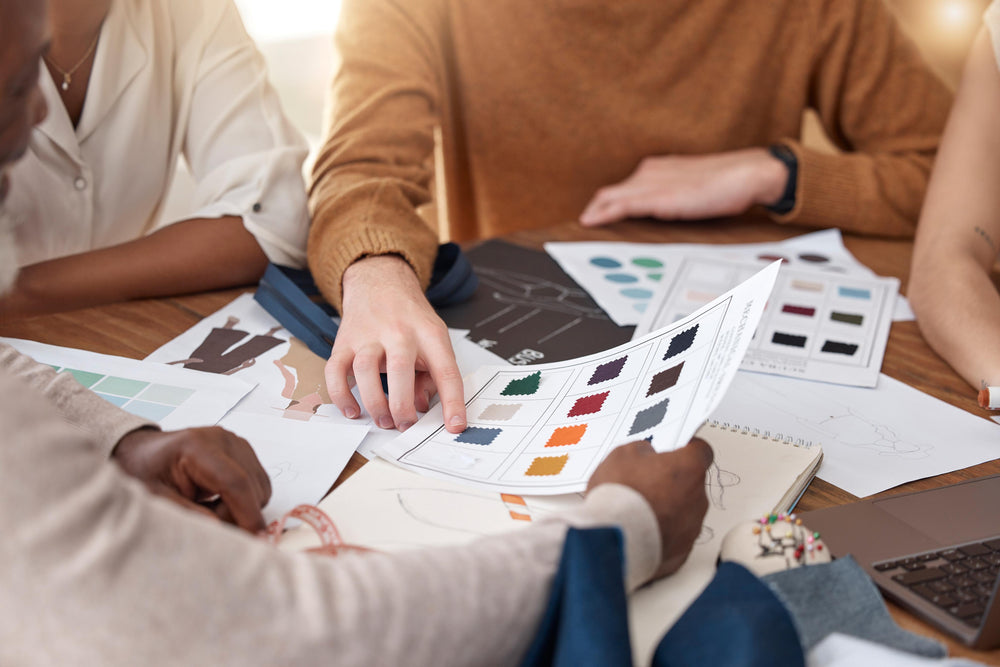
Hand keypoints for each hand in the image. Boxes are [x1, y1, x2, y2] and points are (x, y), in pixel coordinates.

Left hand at [112, 427, 271, 532]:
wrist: (143, 452)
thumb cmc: (144, 472)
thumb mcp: (155, 499)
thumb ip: (188, 515)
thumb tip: (222, 533)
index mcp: (197, 446)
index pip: (234, 481)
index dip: (247, 513)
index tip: (254, 539)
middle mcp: (223, 439)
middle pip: (251, 486)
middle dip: (238, 514)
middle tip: (207, 520)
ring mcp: (237, 443)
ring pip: (260, 487)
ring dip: (242, 507)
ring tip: (210, 507)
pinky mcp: (244, 451)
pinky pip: (258, 484)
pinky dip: (245, 499)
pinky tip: (220, 499)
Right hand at [329, 255, 466, 432]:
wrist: (380, 282)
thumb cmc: (410, 318)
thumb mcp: (433, 339)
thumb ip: (432, 374)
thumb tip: (419, 407)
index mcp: (429, 334)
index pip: (446, 370)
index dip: (453, 401)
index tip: (455, 426)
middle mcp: (399, 333)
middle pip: (400, 368)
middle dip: (402, 405)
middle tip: (406, 426)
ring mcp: (368, 336)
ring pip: (365, 369)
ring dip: (374, 402)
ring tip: (384, 420)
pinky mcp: (344, 341)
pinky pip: (335, 371)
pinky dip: (340, 395)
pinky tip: (352, 409)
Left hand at [579, 148, 787, 225]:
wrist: (746, 175)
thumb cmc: (727, 184)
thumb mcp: (692, 189)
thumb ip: (674, 197)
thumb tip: (667, 212)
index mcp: (657, 169)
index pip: (622, 187)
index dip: (604, 203)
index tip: (593, 216)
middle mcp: (649, 172)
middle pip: (610, 192)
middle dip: (593, 209)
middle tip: (582, 227)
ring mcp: (652, 183)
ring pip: (610, 197)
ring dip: (594, 213)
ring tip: (581, 228)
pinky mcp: (657, 197)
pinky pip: (621, 206)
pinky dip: (602, 214)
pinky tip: (591, 223)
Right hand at [588, 438, 712, 578]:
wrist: (612, 539)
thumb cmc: (620, 497)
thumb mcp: (623, 455)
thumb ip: (642, 451)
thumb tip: (645, 455)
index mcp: (689, 468)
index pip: (701, 450)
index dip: (685, 449)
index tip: (675, 450)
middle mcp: (698, 498)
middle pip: (691, 484)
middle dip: (671, 482)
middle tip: (645, 482)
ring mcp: (692, 528)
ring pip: (683, 512)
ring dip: (666, 508)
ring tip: (636, 510)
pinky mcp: (681, 552)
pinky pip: (675, 537)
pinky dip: (660, 533)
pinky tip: (639, 530)